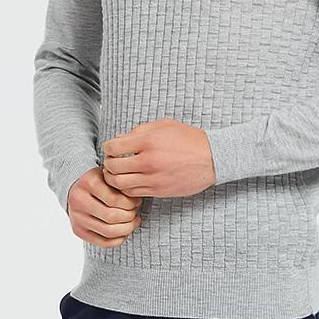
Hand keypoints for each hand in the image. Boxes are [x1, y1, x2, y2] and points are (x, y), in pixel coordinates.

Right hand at [66, 167, 142, 247]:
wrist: (77, 189)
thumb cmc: (100, 180)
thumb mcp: (110, 174)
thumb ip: (121, 182)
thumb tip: (138, 196)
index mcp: (88, 182)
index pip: (114, 199)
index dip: (131, 203)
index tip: (137, 201)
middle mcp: (79, 200)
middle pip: (111, 217)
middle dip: (129, 216)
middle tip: (136, 211)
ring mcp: (77, 217)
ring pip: (108, 231)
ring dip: (126, 229)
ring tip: (134, 221)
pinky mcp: (78, 231)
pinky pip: (103, 242)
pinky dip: (118, 239)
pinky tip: (125, 231)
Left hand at [100, 118, 215, 197]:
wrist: (211, 158)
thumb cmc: (187, 138)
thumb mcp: (163, 125)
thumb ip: (139, 131)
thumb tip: (119, 140)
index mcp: (148, 140)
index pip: (114, 147)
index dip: (108, 147)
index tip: (111, 147)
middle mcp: (148, 161)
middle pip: (113, 167)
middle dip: (108, 163)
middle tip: (112, 160)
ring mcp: (153, 178)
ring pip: (119, 183)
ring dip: (114, 178)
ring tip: (118, 173)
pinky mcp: (158, 191)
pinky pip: (132, 192)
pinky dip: (125, 188)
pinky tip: (130, 181)